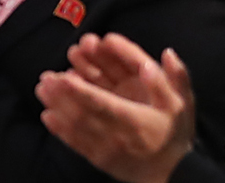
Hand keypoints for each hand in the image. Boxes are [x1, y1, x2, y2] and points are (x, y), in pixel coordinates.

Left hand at [34, 33, 197, 182]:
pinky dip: (60, 131)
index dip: (83, 91)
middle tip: (46, 77)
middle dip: (62, 95)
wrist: (174, 176)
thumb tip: (166, 53)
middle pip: (85, 114)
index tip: (65, 77)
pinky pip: (77, 144)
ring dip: (57, 108)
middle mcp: (118, 135)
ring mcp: (106, 149)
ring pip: (77, 128)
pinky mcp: (100, 158)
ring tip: (42, 89)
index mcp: (136, 120)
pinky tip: (47, 116)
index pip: (105, 104)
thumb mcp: (182, 105)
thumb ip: (174, 79)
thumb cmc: (175, 135)